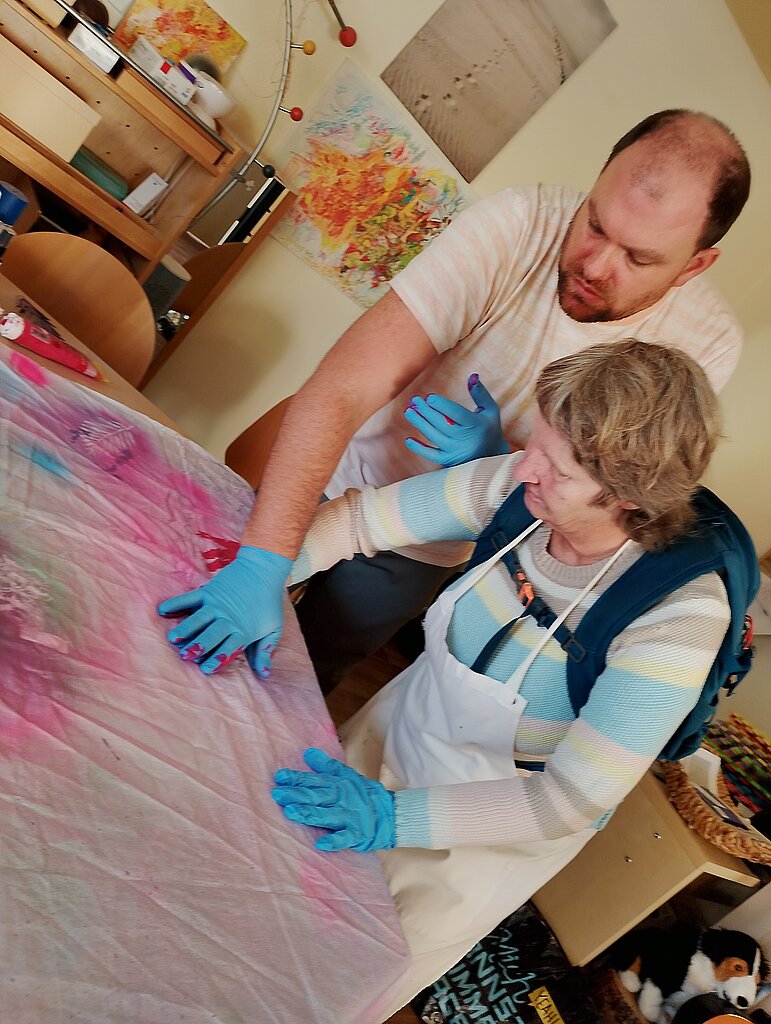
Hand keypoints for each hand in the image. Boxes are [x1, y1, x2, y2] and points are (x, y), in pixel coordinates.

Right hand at [157, 545, 290, 676]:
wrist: (264, 569)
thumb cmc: (269, 602)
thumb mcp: (273, 628)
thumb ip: (265, 652)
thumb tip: (265, 676)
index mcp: (243, 630)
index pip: (228, 648)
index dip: (217, 659)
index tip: (206, 669)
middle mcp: (228, 618)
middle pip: (212, 634)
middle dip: (199, 646)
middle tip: (185, 656)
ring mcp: (217, 604)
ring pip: (198, 618)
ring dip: (186, 628)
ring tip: (173, 639)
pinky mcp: (209, 590)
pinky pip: (189, 598)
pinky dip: (176, 603)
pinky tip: (162, 610)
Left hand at [272, 748, 395, 851]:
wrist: (391, 814)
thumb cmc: (365, 795)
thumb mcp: (348, 776)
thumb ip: (327, 766)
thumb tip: (308, 753)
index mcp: (338, 785)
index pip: (314, 780)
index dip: (297, 778)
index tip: (279, 777)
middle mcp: (342, 799)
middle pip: (316, 796)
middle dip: (297, 795)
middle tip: (278, 793)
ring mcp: (349, 817)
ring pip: (326, 815)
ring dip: (309, 814)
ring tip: (291, 812)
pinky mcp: (357, 834)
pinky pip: (344, 838)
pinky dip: (333, 841)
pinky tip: (320, 843)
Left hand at [403, 373, 508, 466]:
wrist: (491, 456)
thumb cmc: (489, 428)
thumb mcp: (490, 410)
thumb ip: (480, 393)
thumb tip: (472, 375)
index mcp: (476, 425)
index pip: (457, 414)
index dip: (442, 406)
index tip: (429, 397)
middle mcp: (465, 439)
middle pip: (442, 423)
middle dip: (426, 411)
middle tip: (414, 400)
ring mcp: (456, 451)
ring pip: (434, 436)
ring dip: (420, 424)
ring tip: (409, 411)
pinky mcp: (449, 461)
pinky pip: (431, 456)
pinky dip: (420, 449)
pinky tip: (409, 439)